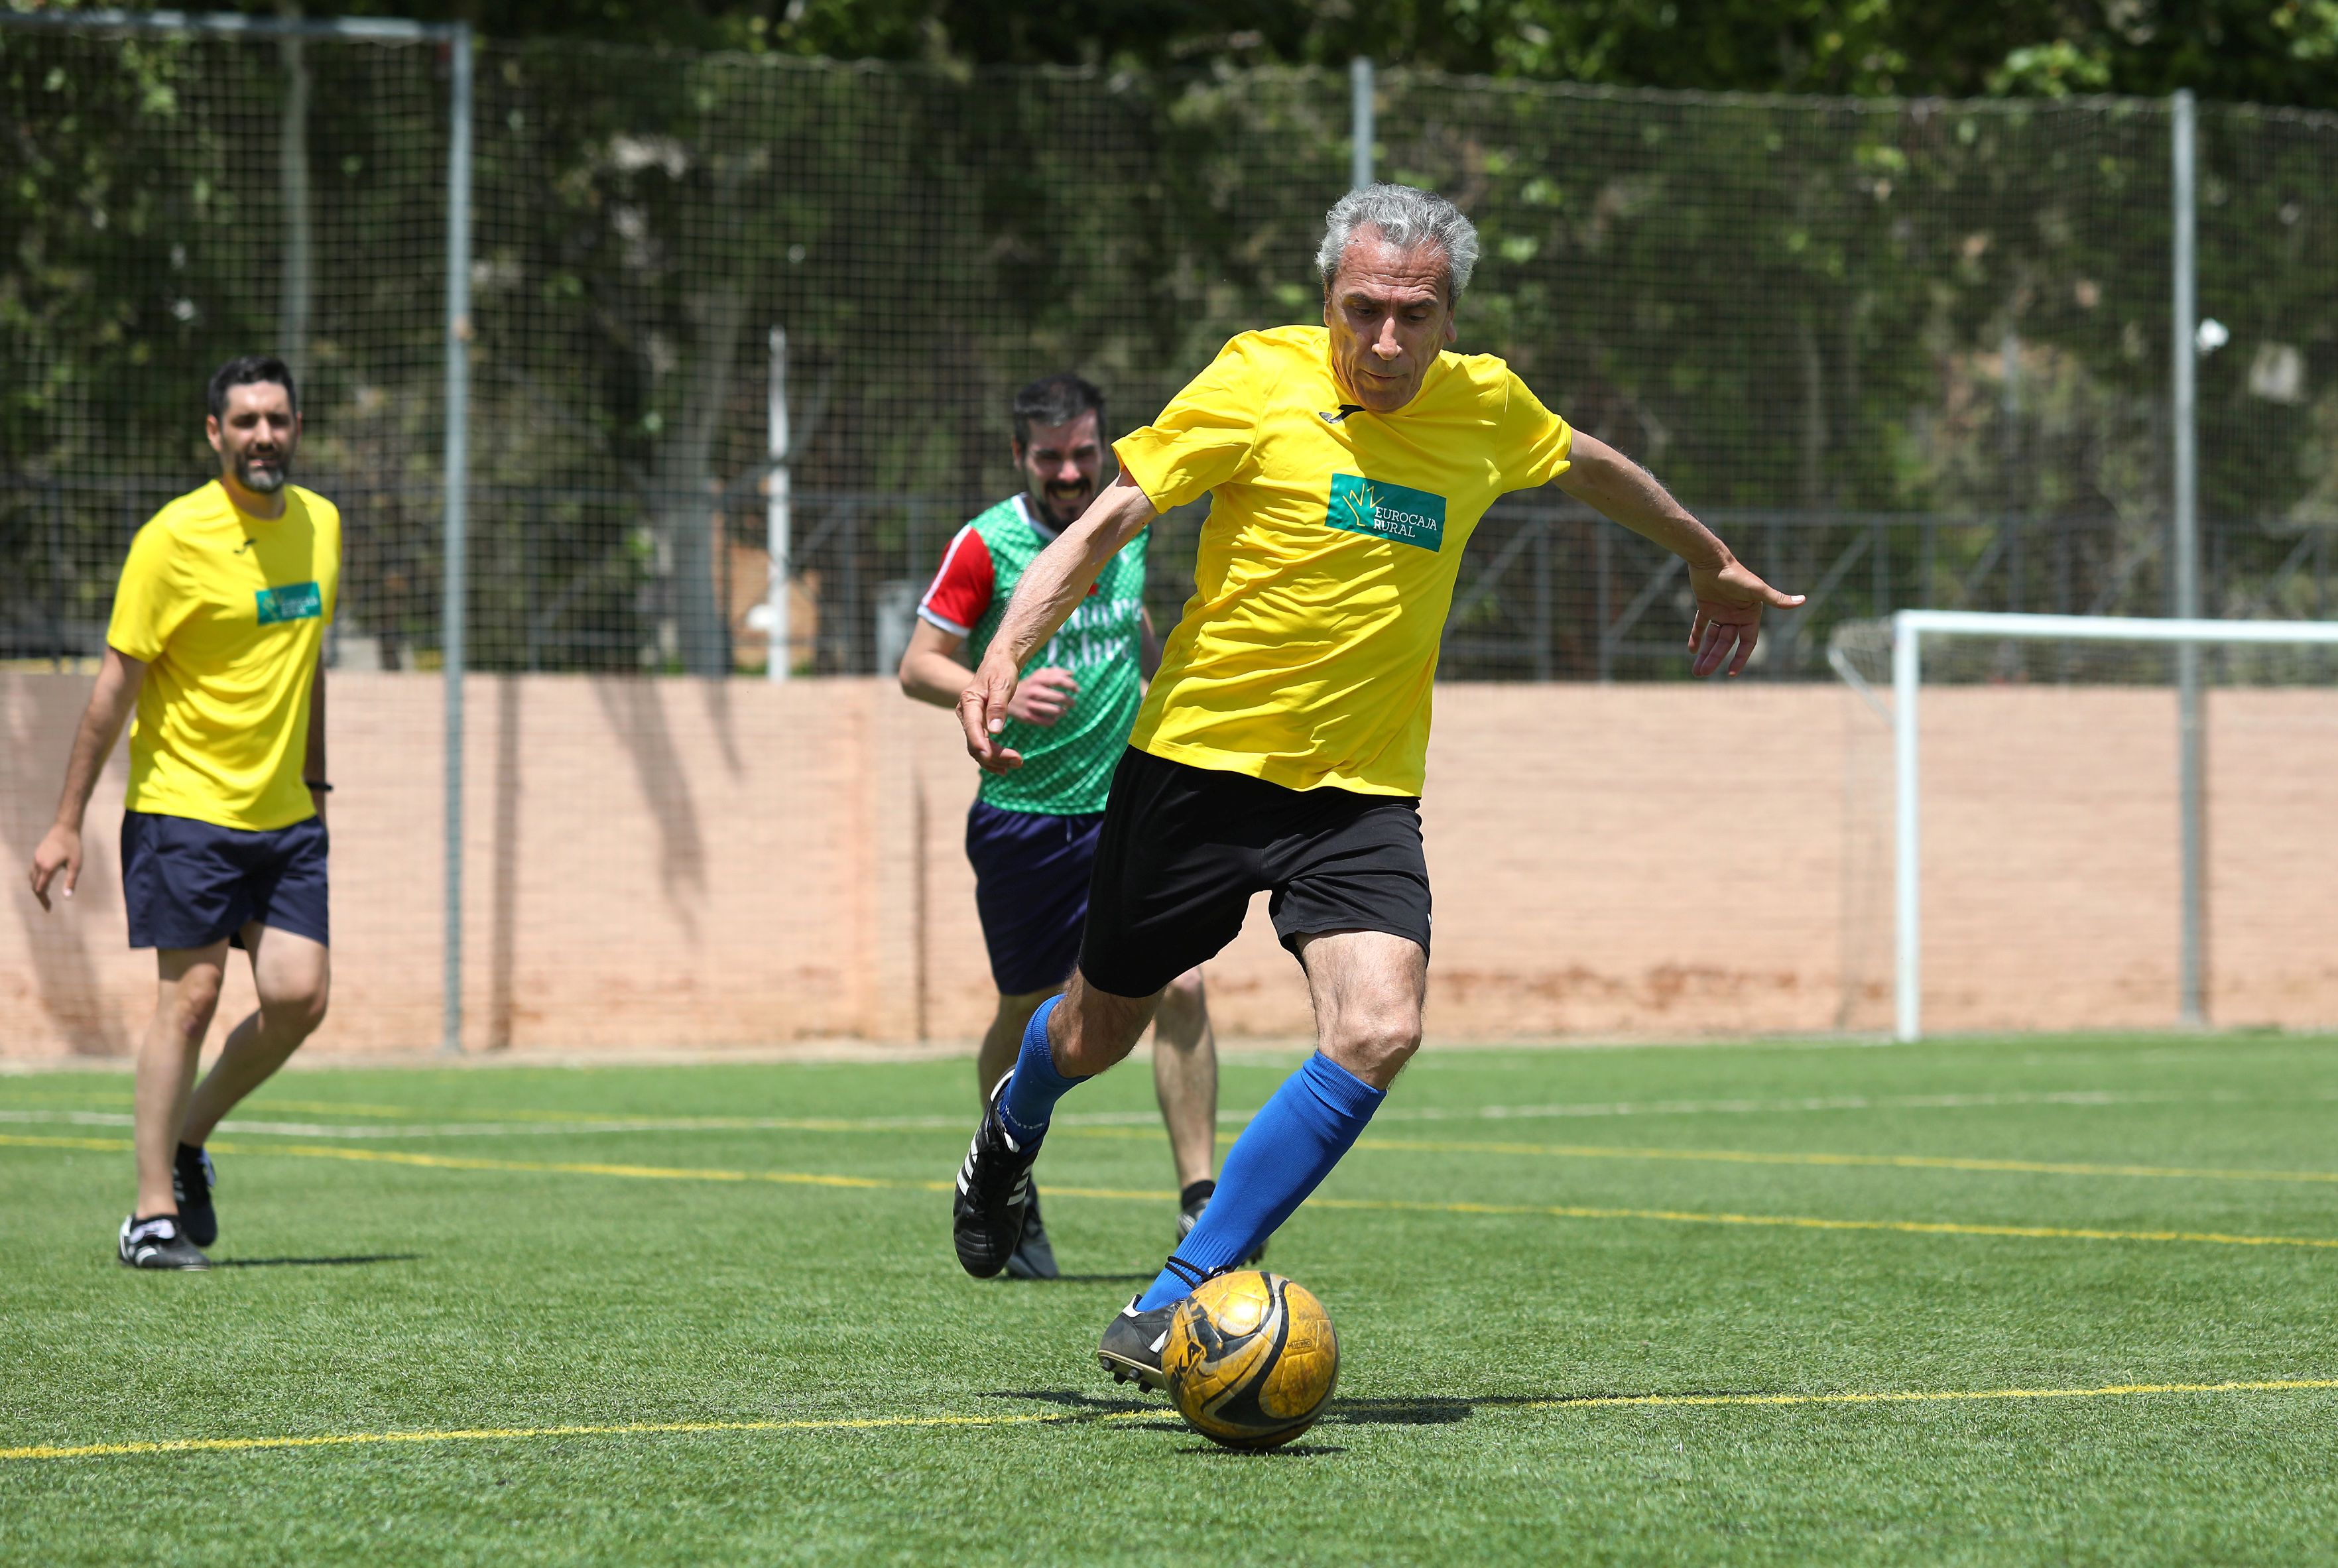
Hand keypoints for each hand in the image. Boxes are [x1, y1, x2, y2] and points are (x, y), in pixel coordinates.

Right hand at [28, 823, 80, 911]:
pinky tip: (43, 882)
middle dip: (40, 896)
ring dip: (37, 888)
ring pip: (31, 878)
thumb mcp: (75, 865)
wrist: (65, 828)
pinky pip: (32, 871)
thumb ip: (70, 881)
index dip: (44, 900)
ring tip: (45, 896)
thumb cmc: (73, 846)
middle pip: (34, 885)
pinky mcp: (36, 855)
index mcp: (46, 868)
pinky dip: (36, 880)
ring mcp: (35, 859)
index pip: (40, 889)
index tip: (49, 909)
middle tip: (48, 905)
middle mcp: (37, 864)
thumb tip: (67, 897)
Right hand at [958, 655, 1025, 774]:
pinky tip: (1005, 766)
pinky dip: (994, 757)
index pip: (972, 729)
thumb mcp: (1002, 684)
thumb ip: (998, 706)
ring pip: (979, 748)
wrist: (999, 662)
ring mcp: (971, 721)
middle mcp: (966, 714)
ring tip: (1017, 763)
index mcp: (969, 703)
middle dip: (995, 756)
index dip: (982, 745)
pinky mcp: (979, 725)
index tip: (994, 757)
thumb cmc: (1001, 670)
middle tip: (1018, 761)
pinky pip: (983, 746)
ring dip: (996, 760)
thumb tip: (996, 731)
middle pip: (976, 743)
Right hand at [1005, 667, 1078, 727]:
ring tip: (1064, 711)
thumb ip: (1055, 672)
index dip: (1072, 685)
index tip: (1077, 690)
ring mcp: (1030, 705)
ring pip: (1055, 711)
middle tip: (1072, 703)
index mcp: (1037, 679)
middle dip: (1070, 701)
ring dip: (1063, 712)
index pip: (1060, 680)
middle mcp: (1034, 691)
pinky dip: (1054, 720)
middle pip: (1060, 697)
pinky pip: (1047, 722)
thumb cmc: (1028, 686)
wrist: (1003, 699)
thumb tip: (1071, 674)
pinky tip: (1054, 718)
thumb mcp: (1038, 675)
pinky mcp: (1028, 717)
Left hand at [1687, 556, 1804, 677]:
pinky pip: (1701, 626)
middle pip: (1726, 643)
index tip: (1731, 673)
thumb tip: (1803, 601)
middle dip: (1715, 658)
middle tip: (1702, 673)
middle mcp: (1737, 615)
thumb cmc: (1736, 575)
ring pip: (1713, 637)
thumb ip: (1777, 599)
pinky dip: (1696, 637)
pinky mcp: (1706, 606)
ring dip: (1705, 653)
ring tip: (1696, 671)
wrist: (1711, 560)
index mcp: (1750, 615)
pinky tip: (1692, 651)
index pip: (1747, 642)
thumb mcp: (1757, 590)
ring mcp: (1722, 611)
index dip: (1740, 658)